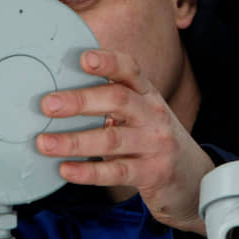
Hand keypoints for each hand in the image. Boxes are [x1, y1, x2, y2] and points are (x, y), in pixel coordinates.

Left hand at [36, 49, 213, 234]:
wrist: (194, 179)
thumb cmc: (156, 142)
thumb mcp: (143, 115)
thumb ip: (114, 102)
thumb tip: (63, 93)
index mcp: (148, 96)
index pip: (130, 71)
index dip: (108, 62)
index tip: (83, 58)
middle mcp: (154, 115)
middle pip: (118, 100)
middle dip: (81, 101)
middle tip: (48, 104)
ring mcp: (156, 144)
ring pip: (112, 139)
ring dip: (74, 141)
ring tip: (45, 142)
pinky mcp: (153, 173)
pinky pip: (117, 172)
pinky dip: (89, 171)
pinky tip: (66, 170)